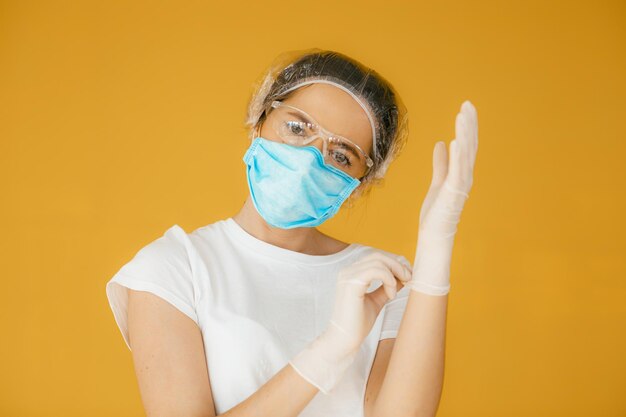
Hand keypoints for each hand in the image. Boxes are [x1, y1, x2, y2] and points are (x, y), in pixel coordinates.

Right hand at [329, 251, 412, 354]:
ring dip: (395, 273)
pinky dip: (388, 280)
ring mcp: (348, 276)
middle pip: (378, 256)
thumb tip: (403, 277)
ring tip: (399, 290)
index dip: (395, 264)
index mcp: (352, 273)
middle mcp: (348, 271)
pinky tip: (391, 295)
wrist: (345, 340)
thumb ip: (387, 287)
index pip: (376, 258)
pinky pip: (375, 271)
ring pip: (378, 261)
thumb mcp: (377, 300)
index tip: (408, 276)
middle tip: (410, 278)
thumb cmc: (358, 323)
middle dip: (398, 265)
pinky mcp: (351, 284)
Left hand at [406, 100, 478, 295]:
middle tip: (467, 104)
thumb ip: (441, 163)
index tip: (465, 108)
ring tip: (462, 115)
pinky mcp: (453, 192)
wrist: (434, 233)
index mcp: (461, 173)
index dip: (467, 127)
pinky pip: (456, 170)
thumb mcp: (437, 181)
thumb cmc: (436, 211)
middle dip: (469, 124)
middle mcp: (464, 176)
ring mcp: (460, 184)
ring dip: (465, 134)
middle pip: (469, 145)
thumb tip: (441, 144)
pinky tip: (456, 140)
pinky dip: (457, 155)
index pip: (467, 145)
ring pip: (465, 154)